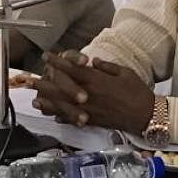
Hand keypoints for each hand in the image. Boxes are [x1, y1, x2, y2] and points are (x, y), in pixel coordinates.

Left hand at [32, 51, 154, 132]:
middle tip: (32, 79)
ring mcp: (89, 109)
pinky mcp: (92, 121)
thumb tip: (92, 61)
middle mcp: (89, 95)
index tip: (47, 56)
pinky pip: (73, 119)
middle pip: (61, 88)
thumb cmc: (138, 92)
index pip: (72, 68)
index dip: (57, 62)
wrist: (146, 115)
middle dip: (45, 83)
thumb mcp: (125, 73)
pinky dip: (62, 117)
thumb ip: (106, 67)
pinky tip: (53, 116)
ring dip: (48, 103)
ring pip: (63, 106)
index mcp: (97, 80)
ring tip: (36, 100)